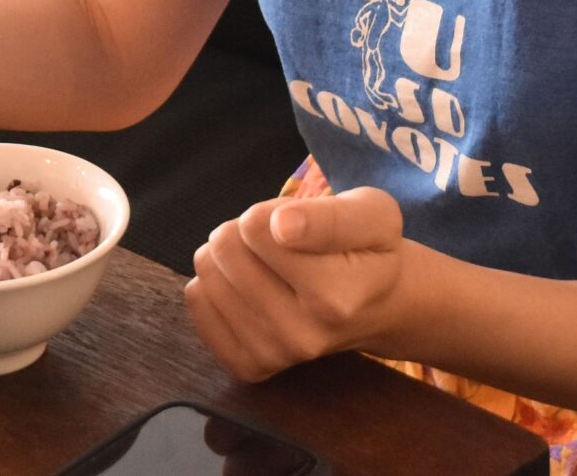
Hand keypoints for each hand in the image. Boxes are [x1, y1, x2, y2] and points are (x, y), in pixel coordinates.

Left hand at [184, 187, 406, 382]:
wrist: (378, 306)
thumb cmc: (371, 252)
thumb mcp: (374, 215)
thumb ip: (330, 218)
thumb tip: (281, 225)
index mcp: (337, 297)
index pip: (257, 228)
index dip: (270, 212)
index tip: (295, 221)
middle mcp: (305, 335)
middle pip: (227, 248)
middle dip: (246, 230)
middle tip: (280, 241)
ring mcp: (275, 354)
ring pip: (208, 273)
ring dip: (229, 255)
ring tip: (265, 261)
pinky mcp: (250, 365)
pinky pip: (198, 302)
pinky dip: (212, 283)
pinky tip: (245, 285)